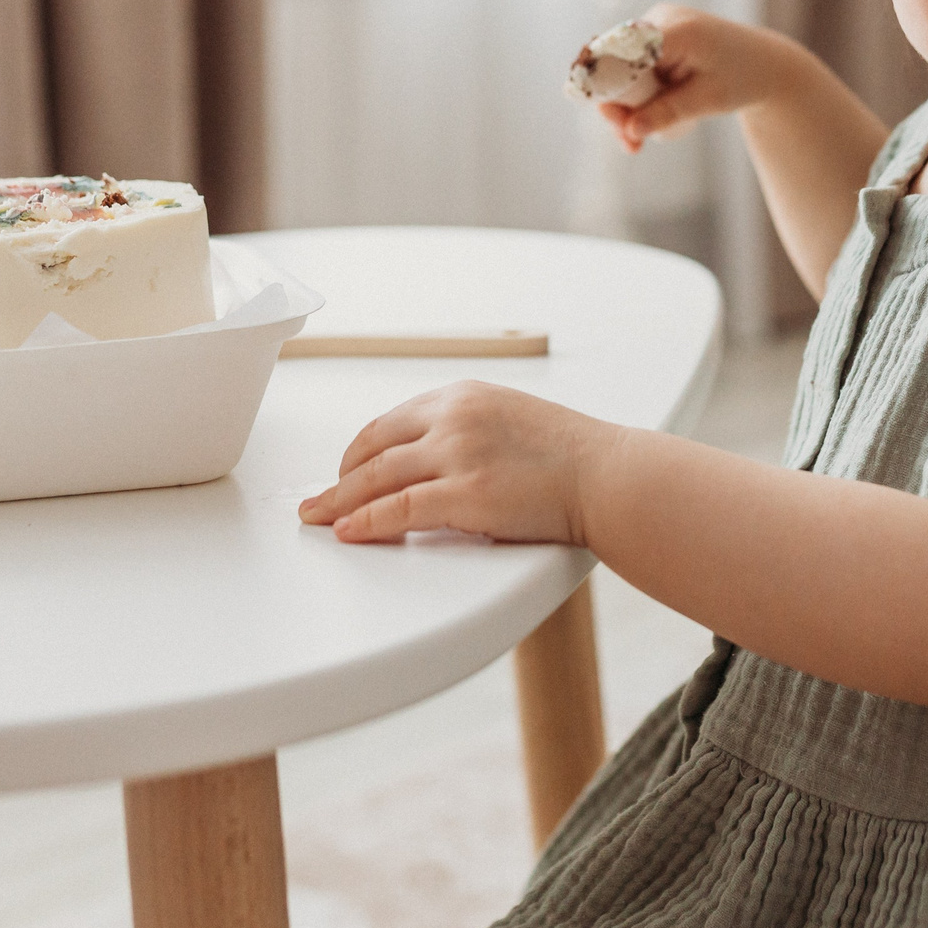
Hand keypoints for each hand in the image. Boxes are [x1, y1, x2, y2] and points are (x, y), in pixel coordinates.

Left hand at [297, 382, 621, 544]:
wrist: (609, 476)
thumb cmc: (570, 458)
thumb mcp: (509, 423)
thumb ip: (468, 434)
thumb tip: (430, 466)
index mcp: (463, 395)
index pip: (392, 421)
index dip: (360, 452)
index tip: (345, 472)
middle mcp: (454, 416)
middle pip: (373, 446)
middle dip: (340, 477)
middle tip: (319, 500)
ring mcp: (457, 452)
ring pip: (376, 476)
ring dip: (339, 501)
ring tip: (318, 518)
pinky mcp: (465, 493)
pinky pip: (397, 509)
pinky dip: (365, 521)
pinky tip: (349, 531)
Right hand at [599, 5, 808, 153]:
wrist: (764, 63)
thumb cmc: (743, 79)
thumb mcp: (708, 100)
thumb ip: (668, 112)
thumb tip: (630, 130)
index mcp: (679, 29)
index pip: (625, 52)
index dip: (609, 85)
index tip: (614, 122)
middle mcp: (661, 19)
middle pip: (619, 63)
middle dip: (618, 106)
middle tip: (630, 145)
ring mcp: (656, 26)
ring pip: (622, 70)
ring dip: (626, 107)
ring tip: (636, 144)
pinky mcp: (655, 38)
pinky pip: (633, 69)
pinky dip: (636, 97)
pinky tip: (642, 125)